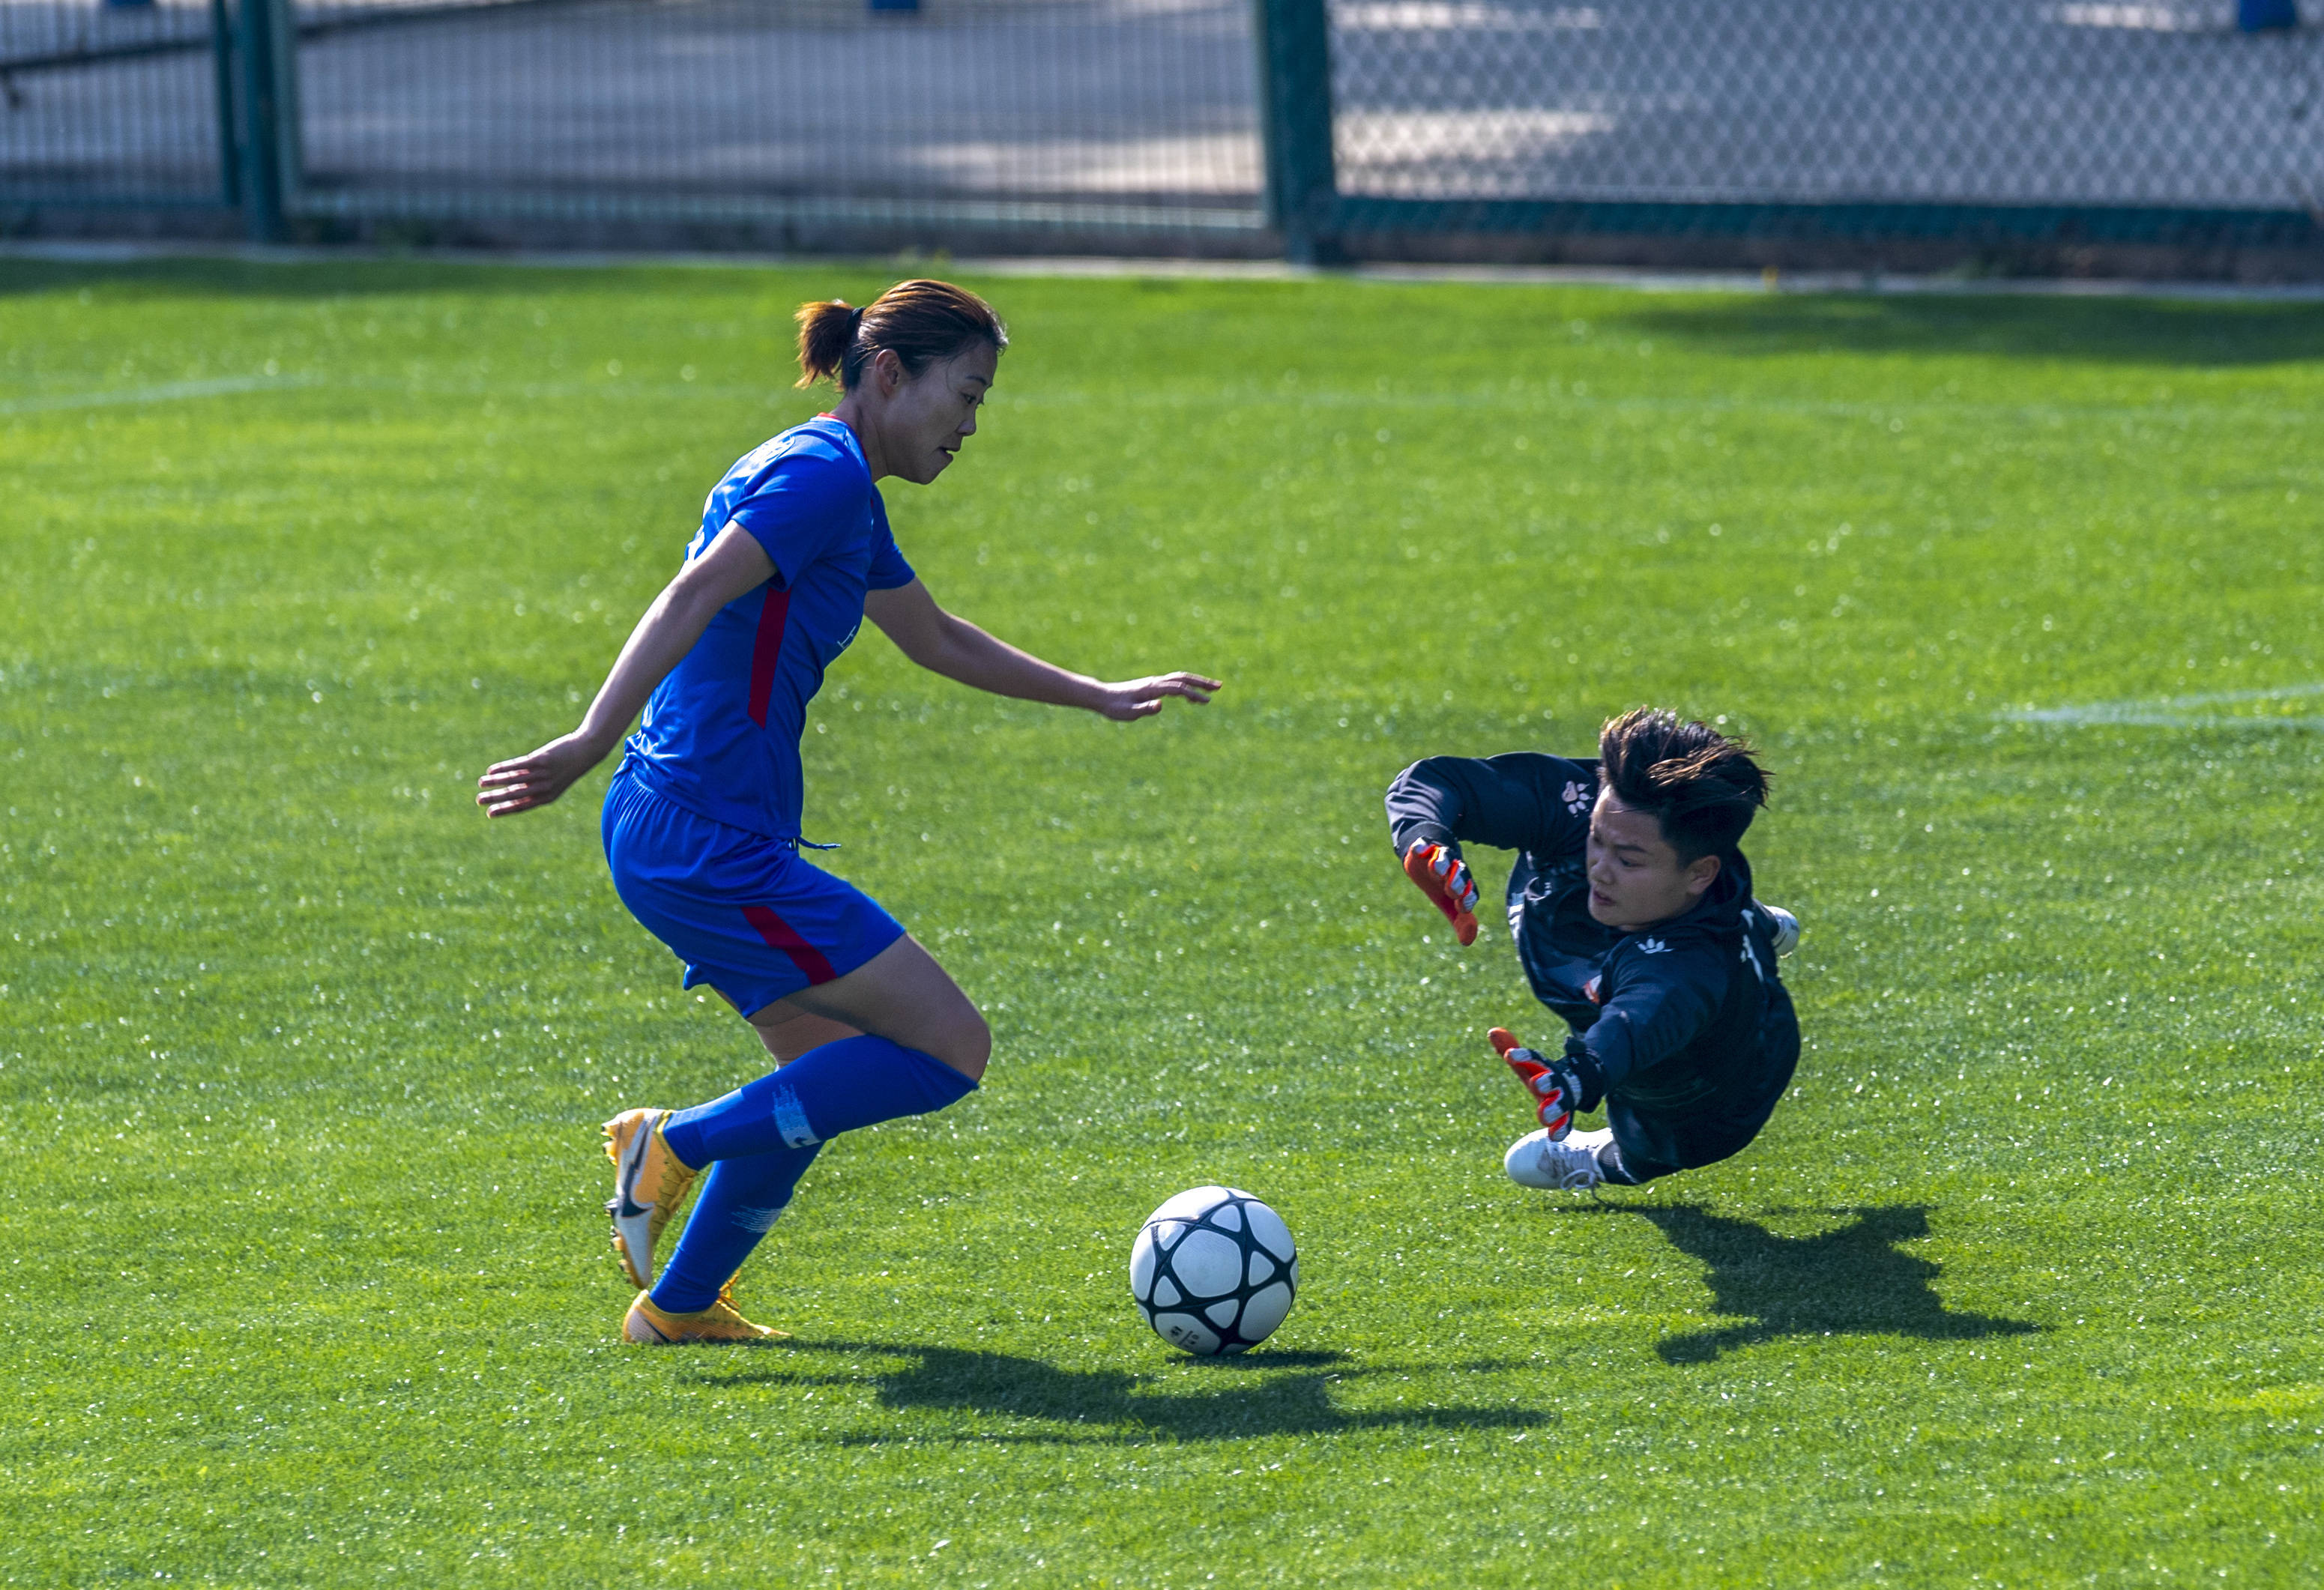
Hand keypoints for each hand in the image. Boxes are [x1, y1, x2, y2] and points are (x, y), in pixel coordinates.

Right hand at [477, 731, 611, 816]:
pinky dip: (503, 768)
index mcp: (547, 797)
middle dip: (495, 799)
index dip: (505, 810)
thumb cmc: (567, 768)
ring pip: (514, 780)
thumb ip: (532, 786)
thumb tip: (509, 791)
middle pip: (515, 795)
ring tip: (481, 783)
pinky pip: (518, 765)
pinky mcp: (541, 759)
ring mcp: (543, 774)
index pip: (522, 807)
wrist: (585, 751)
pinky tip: (491, 770)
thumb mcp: (552, 781)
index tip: (490, 814)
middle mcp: (545, 788)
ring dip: (495, 782)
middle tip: (479, 801)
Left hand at [1092, 672, 1220, 720]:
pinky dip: (1186, 686)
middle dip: (1202, 682)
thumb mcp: (1128, 713)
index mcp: (1152, 688)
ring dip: (1197, 682)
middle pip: (1183, 678)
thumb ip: (1145, 709)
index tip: (1206, 702)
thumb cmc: (1115, 707)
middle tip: (1220, 686)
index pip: (1178, 689)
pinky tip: (1191, 696)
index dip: (1193, 694)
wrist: (1103, 696)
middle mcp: (1156, 682)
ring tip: (1212, 689)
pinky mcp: (1153, 685)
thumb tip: (1160, 706)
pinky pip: (1174, 683)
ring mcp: (1155, 682)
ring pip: (1180, 678)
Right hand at [1402, 840, 1479, 946]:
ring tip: (1436, 869)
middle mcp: (1453, 867)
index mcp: (1463, 883)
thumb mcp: (1449, 903)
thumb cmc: (1441, 883)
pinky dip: (1422, 846)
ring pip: (1444, 856)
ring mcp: (1439, 855)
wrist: (1426, 854)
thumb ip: (1460, 921)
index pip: (1470, 890)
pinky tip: (1420, 851)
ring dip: (1442, 862)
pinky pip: (1424, 844)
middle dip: (1457, 880)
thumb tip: (1467, 942)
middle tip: (1451, 889)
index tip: (1461, 907)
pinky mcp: (1423, 846)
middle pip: (1460, 871)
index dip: (1468, 898)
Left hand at [1488, 1027, 1592, 1140]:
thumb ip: (1509, 1046)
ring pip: (1560, 1103)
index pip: (1533, 1058)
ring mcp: (1562, 1099)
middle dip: (1545, 1081)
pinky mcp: (1566, 1116)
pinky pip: (1565, 1123)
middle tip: (1536, 1084)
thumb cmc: (1542, 1073)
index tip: (1508, 1055)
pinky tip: (1553, 1136)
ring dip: (1553, 1109)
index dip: (1522, 1055)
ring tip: (1543, 1116)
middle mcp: (1555, 1081)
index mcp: (1543, 1066)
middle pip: (1551, 1079)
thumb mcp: (1526, 1061)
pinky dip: (1560, 1129)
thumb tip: (1491, 1031)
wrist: (1576, 1084)